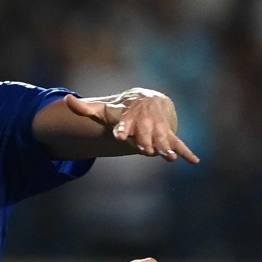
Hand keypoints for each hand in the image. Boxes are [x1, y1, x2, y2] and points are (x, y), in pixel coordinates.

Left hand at [65, 89, 198, 163]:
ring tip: (168, 157)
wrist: (146, 99)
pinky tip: (195, 161)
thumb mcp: (103, 111)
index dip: (121, 130)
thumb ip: (84, 109)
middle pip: (144, 135)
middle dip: (145, 142)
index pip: (122, 125)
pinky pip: (179, 143)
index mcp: (127, 120)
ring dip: (165, 147)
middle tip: (147, 151)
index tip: (119, 136)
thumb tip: (66, 99)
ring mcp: (158, 129)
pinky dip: (186, 152)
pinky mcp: (169, 134)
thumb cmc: (121, 110)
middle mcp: (144, 124)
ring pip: (162, 139)